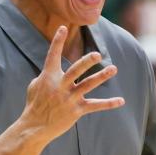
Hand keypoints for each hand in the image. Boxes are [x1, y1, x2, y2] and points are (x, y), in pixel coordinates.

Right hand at [20, 26, 124, 142]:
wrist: (34, 127)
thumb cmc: (35, 104)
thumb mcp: (35, 86)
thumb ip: (46, 74)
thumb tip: (54, 68)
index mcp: (48, 77)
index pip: (52, 55)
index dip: (57, 41)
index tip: (63, 28)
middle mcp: (59, 86)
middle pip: (75, 70)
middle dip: (86, 62)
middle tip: (97, 54)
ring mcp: (69, 98)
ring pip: (88, 85)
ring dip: (101, 76)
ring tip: (113, 69)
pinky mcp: (76, 111)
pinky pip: (95, 106)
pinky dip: (108, 104)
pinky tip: (121, 101)